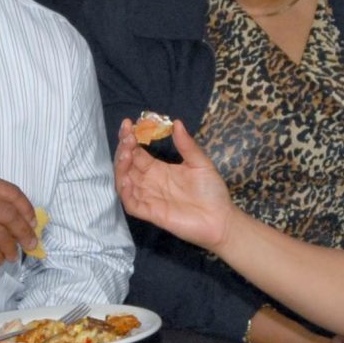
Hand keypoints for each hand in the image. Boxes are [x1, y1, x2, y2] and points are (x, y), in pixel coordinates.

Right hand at [113, 116, 235, 249]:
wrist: (221, 219)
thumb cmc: (212, 192)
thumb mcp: (201, 163)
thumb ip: (187, 145)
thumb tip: (177, 123)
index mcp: (159, 169)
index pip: (137, 152)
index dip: (130, 139)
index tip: (128, 124)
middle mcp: (150, 182)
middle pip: (127, 165)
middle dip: (123, 150)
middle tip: (128, 138)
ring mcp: (149, 198)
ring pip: (125, 183)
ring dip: (121, 168)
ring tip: (126, 154)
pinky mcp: (151, 213)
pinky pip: (131, 204)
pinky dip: (125, 192)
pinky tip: (127, 179)